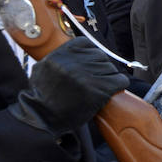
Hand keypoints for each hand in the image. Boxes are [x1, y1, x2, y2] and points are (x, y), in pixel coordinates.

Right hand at [9, 38, 128, 134]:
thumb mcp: (43, 67)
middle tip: (95, 79)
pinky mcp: (97, 91)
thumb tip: (79, 48)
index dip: (90, 53)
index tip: (90, 62)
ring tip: (100, 86)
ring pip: (110, 68)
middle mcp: (73, 63)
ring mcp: (86, 76)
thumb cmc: (42, 95)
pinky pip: (120, 80)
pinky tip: (113, 89)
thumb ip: (59, 56)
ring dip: (108, 76)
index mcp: (60, 54)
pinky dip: (119, 84)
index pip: (86, 43)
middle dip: (99, 67)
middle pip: (100, 56)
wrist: (41, 118)